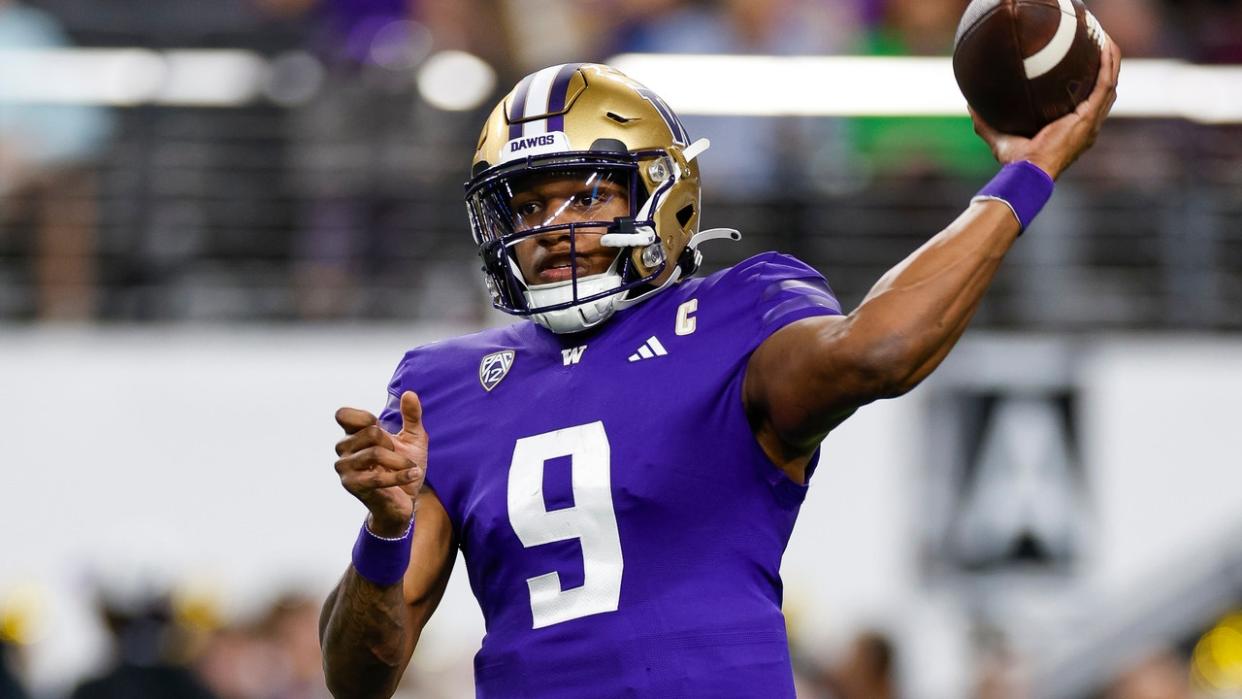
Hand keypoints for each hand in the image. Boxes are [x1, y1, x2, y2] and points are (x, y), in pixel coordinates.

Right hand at [334, 391, 427, 537]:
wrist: (406, 500)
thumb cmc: (405, 467)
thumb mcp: (414, 439)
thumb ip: (412, 416)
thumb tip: (409, 393)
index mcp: (353, 435)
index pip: (343, 415)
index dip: (367, 418)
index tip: (382, 429)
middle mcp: (343, 450)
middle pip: (370, 433)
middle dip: (392, 444)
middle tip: (398, 457)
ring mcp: (345, 469)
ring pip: (375, 453)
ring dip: (400, 462)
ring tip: (408, 468)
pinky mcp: (352, 486)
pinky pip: (377, 476)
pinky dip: (401, 475)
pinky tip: (413, 475)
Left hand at [971, 35, 1120, 179]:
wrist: (1028, 172)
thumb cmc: (1016, 163)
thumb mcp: (1000, 138)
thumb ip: (985, 122)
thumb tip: (970, 104)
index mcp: (1073, 132)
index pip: (1087, 106)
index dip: (1088, 87)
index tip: (1082, 68)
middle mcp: (1087, 127)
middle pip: (1103, 93)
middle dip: (1105, 70)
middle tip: (1099, 47)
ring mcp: (1090, 122)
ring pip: (1109, 85)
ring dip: (1111, 62)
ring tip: (1107, 41)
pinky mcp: (1088, 117)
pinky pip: (1104, 85)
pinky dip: (1107, 66)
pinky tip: (1104, 48)